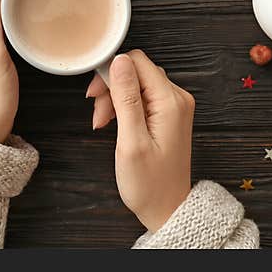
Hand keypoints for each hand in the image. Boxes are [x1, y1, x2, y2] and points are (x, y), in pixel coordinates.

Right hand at [87, 50, 193, 232]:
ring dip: (115, 98)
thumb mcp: (131, 141)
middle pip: (136, 71)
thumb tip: (119, 61)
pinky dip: (124, 106)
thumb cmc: (149, 184)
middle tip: (97, 114)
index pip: (137, 61)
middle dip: (111, 87)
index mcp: (170, 102)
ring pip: (137, 83)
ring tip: (103, 123)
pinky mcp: (168, 115)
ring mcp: (174, 107)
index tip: (95, 94)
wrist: (167, 209)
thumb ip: (126, 98)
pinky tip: (114, 123)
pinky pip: (142, 97)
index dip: (111, 71)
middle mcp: (176, 99)